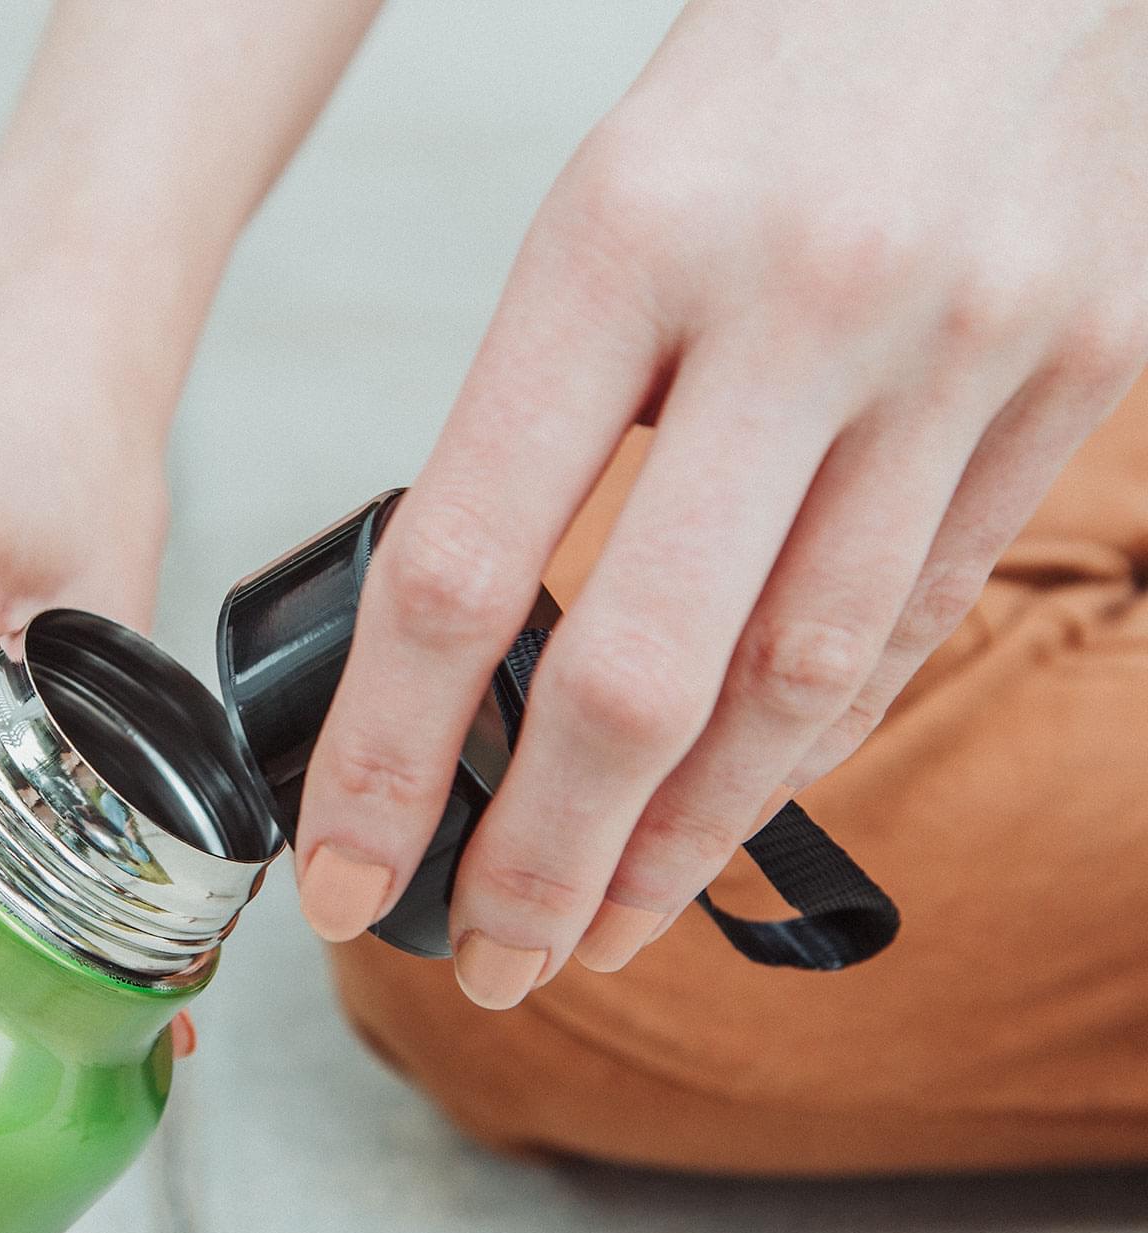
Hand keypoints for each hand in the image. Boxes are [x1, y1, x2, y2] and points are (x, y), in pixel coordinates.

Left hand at [295, 0, 1147, 1002]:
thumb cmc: (777, 59)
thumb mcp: (608, 201)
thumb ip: (548, 412)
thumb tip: (475, 638)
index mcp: (625, 238)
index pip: (465, 562)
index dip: (393, 752)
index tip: (347, 868)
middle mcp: (802, 305)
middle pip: (645, 668)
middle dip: (548, 853)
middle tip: (486, 957)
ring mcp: (960, 348)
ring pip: (800, 676)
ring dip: (688, 836)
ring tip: (604, 926)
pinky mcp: (1071, 378)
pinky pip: (919, 613)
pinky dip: (814, 735)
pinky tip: (738, 805)